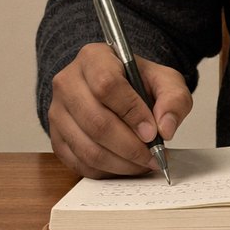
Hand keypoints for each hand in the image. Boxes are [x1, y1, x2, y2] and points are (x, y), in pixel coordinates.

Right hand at [48, 43, 192, 178]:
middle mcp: (68, 83)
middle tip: (153, 155)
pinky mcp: (56, 138)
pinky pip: (79, 163)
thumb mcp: (165, 80)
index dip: (132, 112)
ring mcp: (57, 112)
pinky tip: (126, 165)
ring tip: (143, 163)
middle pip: (96, 122)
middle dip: (130, 146)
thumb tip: (165, 129)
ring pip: (87, 148)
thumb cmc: (138, 82)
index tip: (152, 131)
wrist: (117, 88)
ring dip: (121, 163)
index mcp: (93, 58)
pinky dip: (106, 171)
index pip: (107, 85)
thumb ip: (174, 99)